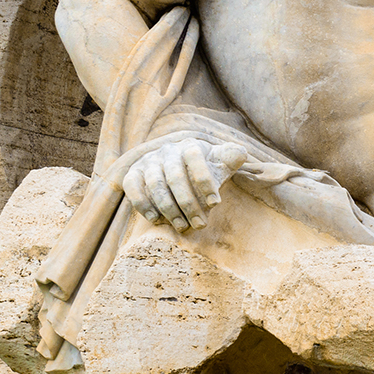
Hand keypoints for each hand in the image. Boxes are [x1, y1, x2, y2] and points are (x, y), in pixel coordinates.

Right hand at [121, 138, 248, 231]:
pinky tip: (156, 219)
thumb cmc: (206, 166)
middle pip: (175, 177)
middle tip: (200, 225)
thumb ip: (233, 157)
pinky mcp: (133, 173)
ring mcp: (148, 161)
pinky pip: (132, 187)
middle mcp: (167, 150)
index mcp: (190, 146)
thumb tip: (241, 153)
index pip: (196, 158)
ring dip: (169, 209)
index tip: (215, 203)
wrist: (179, 165)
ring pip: (155, 185)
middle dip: (189, 204)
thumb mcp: (221, 161)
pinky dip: (142, 204)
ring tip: (183, 227)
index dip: (205, 180)